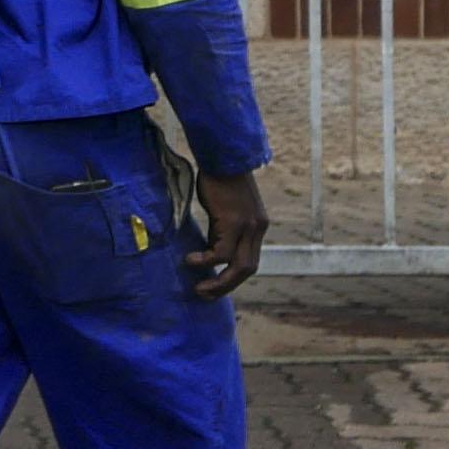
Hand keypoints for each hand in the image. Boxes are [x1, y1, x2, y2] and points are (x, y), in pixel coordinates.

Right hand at [187, 168, 269, 298]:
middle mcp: (258, 228)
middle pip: (248, 269)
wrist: (222, 154)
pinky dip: (206, 261)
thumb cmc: (218, 176)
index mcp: (258, 225)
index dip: (234, 275)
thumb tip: (209, 244)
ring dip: (219, 282)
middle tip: (205, 294)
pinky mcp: (234, 222)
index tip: (215, 283)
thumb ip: (224, 225)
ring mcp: (248, 226)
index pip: (250, 260)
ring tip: (199, 287)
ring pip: (238, 266)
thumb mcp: (226, 206)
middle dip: (227, 286)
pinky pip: (221, 252)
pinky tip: (190, 260)